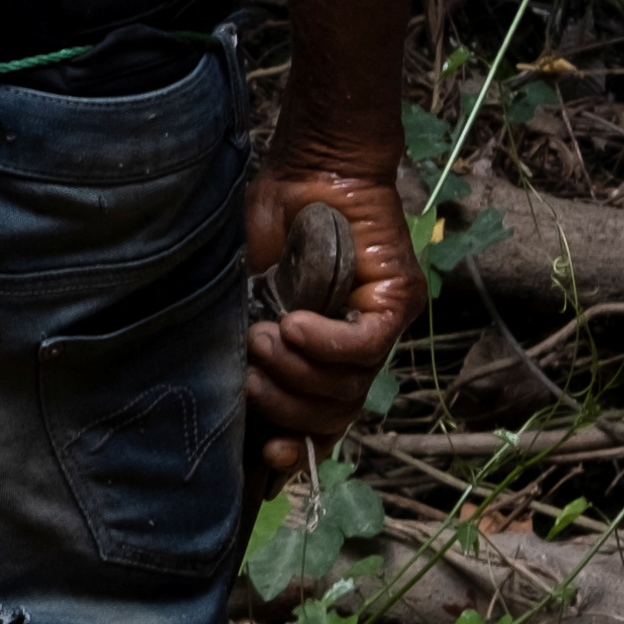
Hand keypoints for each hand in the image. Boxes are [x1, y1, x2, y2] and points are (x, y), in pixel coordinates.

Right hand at [240, 159, 418, 469]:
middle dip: (287, 407)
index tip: (264, 456)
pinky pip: (365, 347)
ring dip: (299, 372)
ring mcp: (383, 325)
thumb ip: (248, 341)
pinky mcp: (396, 300)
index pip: (325, 422)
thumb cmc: (276, 224)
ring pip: (351, 388)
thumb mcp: (250, 293)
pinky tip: (295, 325)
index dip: (298, 448)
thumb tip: (226, 394)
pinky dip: (326, 344)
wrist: (311, 167)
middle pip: (336, 414)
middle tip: (250, 375)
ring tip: (265, 339)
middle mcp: (359, 347)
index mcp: (326, 353)